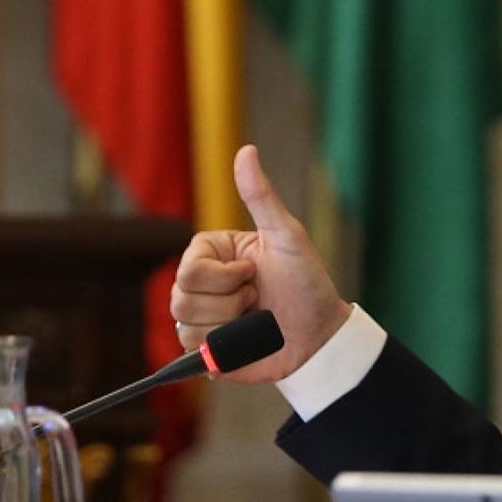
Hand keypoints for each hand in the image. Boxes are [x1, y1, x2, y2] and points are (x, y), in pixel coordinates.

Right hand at [171, 145, 352, 382]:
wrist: (320, 335)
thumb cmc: (308, 283)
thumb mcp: (288, 236)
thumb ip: (261, 197)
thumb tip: (246, 150)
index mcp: (213, 254)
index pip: (188, 266)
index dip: (223, 275)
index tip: (254, 271)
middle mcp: (202, 284)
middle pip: (180, 297)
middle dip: (229, 301)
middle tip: (257, 296)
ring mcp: (201, 317)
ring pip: (185, 324)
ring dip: (230, 325)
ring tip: (256, 318)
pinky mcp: (205, 349)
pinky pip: (193, 350)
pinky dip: (225, 347)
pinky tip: (246, 339)